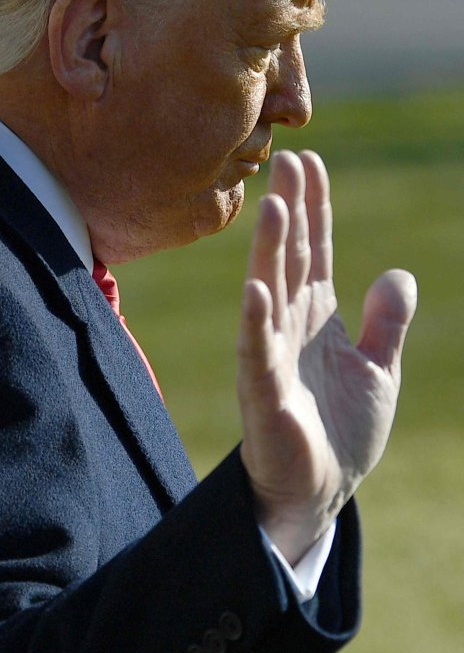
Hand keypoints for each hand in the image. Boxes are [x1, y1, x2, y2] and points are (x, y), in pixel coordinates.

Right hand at [236, 150, 416, 562]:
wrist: (321, 491)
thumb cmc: (341, 431)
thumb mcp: (378, 369)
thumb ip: (386, 323)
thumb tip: (396, 273)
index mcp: (315, 317)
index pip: (315, 251)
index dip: (314, 208)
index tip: (309, 162)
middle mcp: (288, 327)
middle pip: (290, 258)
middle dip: (290, 211)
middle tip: (287, 161)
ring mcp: (272, 355)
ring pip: (270, 292)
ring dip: (270, 250)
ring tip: (275, 208)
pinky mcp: (265, 391)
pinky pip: (258, 349)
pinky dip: (256, 318)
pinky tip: (256, 287)